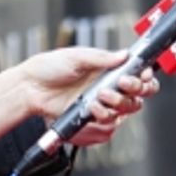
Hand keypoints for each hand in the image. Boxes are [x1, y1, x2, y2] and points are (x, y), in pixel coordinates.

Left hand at [21, 46, 159, 143]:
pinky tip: (91, 107)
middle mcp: (109, 85)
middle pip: (139, 93)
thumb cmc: (49, 68)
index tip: (141, 75)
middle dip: (136, 89)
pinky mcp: (92, 116)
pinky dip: (103, 114)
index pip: (137, 73)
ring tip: (100, 95)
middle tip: (123, 83)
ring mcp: (102, 102)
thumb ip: (102, 58)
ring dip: (118, 102)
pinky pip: (109, 120)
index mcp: (108, 68)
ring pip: (127, 108)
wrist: (31, 88)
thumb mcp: (76, 57)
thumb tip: (124, 55)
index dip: (144, 76)